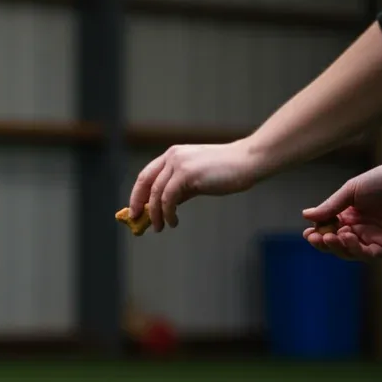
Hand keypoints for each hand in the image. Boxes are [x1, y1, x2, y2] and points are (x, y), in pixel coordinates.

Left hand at [127, 140, 263, 232]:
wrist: (247, 162)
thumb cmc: (226, 172)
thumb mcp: (196, 180)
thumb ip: (180, 190)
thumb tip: (164, 207)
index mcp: (173, 155)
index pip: (147, 174)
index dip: (137, 193)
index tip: (134, 209)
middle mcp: (172, 156)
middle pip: (145, 182)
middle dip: (138, 203)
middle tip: (137, 220)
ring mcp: (179, 163)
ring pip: (156, 193)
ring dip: (155, 214)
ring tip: (160, 227)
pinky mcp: (186, 173)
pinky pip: (168, 198)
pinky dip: (168, 213)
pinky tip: (173, 221)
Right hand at [300, 160, 381, 260]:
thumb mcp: (350, 192)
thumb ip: (329, 206)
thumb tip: (305, 215)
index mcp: (348, 216)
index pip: (328, 230)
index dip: (317, 234)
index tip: (308, 233)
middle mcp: (359, 230)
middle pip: (335, 244)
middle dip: (324, 243)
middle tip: (316, 237)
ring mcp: (372, 239)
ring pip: (348, 252)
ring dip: (337, 246)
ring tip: (332, 236)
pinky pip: (366, 254)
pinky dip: (354, 249)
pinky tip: (347, 237)